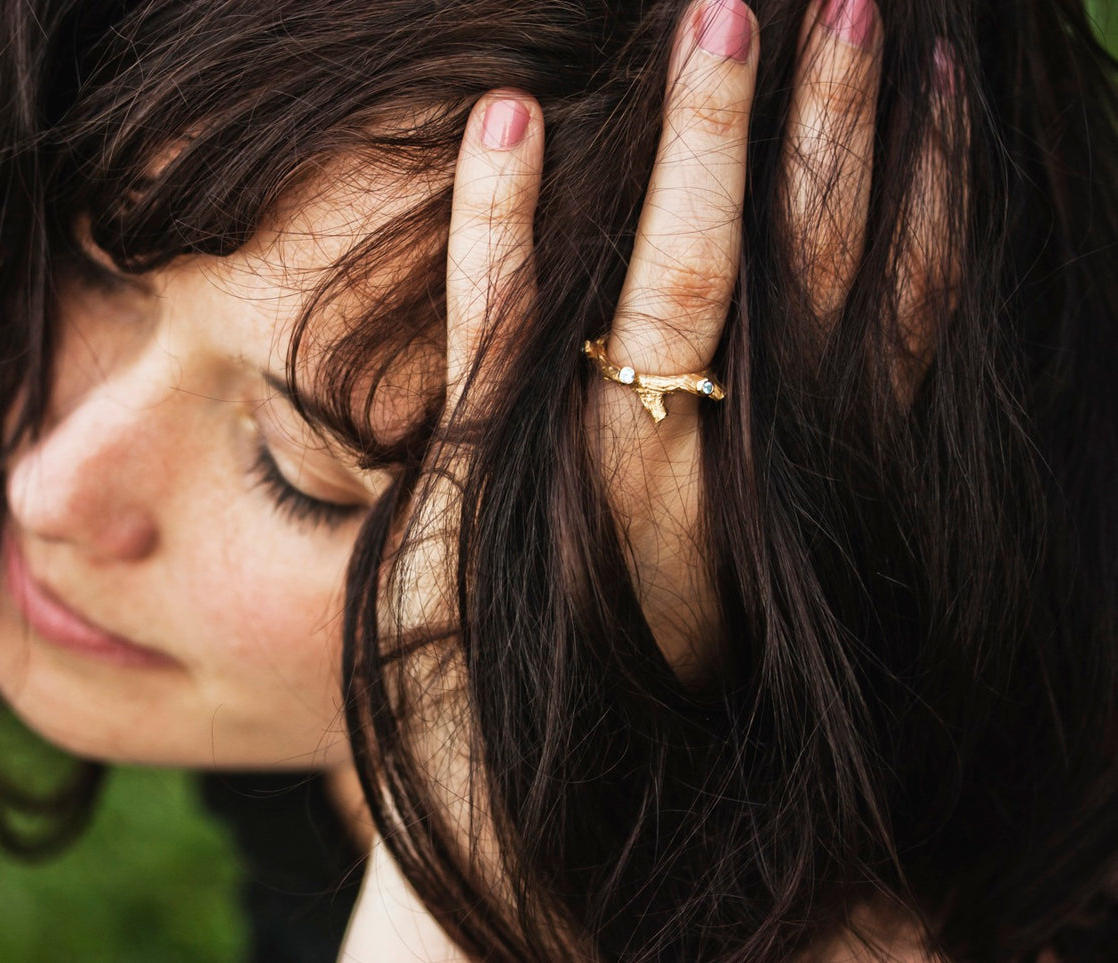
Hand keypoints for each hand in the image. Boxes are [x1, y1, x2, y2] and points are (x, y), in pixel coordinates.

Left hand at [362, 0, 962, 955]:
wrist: (516, 854)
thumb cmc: (626, 726)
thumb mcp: (727, 610)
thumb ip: (775, 499)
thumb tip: (838, 360)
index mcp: (789, 517)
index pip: (881, 334)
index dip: (922, 209)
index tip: (943, 89)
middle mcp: (711, 492)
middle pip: (795, 286)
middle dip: (828, 137)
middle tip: (856, 3)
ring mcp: (584, 487)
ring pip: (665, 297)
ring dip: (696, 151)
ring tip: (725, 13)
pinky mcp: (467, 492)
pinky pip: (487, 342)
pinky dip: (494, 231)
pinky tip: (506, 117)